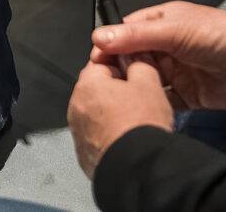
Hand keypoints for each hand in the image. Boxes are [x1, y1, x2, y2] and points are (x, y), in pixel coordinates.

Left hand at [68, 55, 172, 176]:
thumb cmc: (141, 123)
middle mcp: (75, 106)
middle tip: (140, 99)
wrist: (137, 171)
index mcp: (87, 83)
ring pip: (96, 113)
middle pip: (97, 88)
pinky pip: (96, 136)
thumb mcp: (149, 84)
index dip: (122, 63)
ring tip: (135, 122)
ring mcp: (77, 132)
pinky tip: (125, 140)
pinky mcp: (83, 155)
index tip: (137, 71)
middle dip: (116, 90)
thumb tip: (133, 55)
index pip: (102, 60)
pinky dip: (108, 135)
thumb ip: (140, 63)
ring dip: (111, 113)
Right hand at [91, 1, 225, 113]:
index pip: (128, 31)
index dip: (110, 44)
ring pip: (146, 80)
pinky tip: (144, 108)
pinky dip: (153, 104)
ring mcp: (179, 71)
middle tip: (104, 82)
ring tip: (120, 98)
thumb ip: (138, 36)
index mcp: (164, 23)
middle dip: (119, 68)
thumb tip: (101, 36)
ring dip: (135, 88)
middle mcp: (169, 46)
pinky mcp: (189, 96)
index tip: (94, 59)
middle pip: (134, 58)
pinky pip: (164, 101)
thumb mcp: (177, 30)